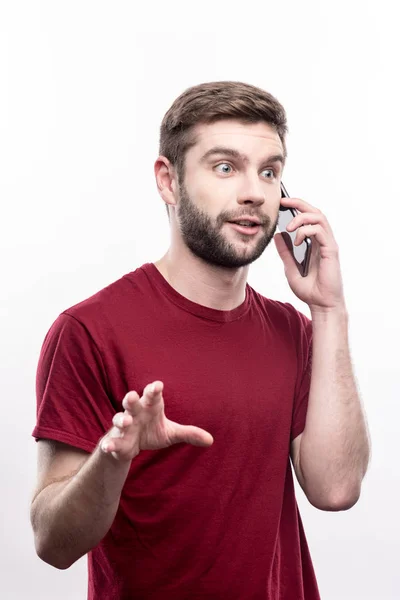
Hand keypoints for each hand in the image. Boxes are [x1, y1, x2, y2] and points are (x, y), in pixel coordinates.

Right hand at [101, 381, 213, 461]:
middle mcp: (135, 413)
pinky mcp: (116, 440)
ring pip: (119, 418)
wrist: (131, 446)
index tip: (158, 385)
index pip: (152, 396)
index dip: (154, 390)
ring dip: (121, 419)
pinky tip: (107, 447)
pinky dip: (109, 443)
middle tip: (132, 395)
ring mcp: (124, 426)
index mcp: (150, 407)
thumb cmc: (152, 431)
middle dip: (131, 398)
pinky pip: (111, 441)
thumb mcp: (171, 433)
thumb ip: (188, 433)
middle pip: (131, 402)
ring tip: (125, 422)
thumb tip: (211, 440)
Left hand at [274, 196, 345, 312]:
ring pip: (319, 218)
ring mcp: (328, 244)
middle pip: (315, 212)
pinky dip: (306, 232)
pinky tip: (297, 242)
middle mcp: (323, 241)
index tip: (281, 203)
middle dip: (299, 203)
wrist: (320, 305)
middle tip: (283, 202)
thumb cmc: (310, 289)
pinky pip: (320, 232)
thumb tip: (277, 236)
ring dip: (301, 218)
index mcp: (314, 243)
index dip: (297, 207)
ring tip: (288, 227)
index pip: (308, 217)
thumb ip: (285, 252)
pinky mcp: (331, 251)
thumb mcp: (290, 267)